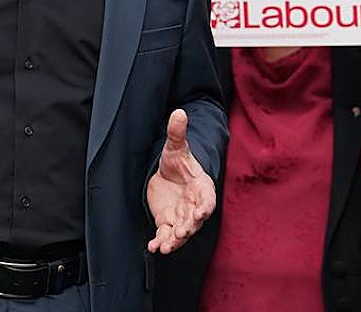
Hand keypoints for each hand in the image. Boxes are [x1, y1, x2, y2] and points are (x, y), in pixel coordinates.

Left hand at [146, 109, 215, 254]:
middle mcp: (194, 206)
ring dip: (174, 241)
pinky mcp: (168, 222)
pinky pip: (166, 235)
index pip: (207, 200)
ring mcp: (182, 216)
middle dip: (189, 227)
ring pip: (181, 232)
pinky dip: (160, 242)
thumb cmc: (178, 161)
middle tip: (182, 232)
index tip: (200, 214)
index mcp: (202, 188)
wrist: (168, 173)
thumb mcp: (175, 146)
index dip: (205, 207)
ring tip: (164, 248)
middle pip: (195, 220)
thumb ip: (177, 132)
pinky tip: (152, 248)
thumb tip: (179, 111)